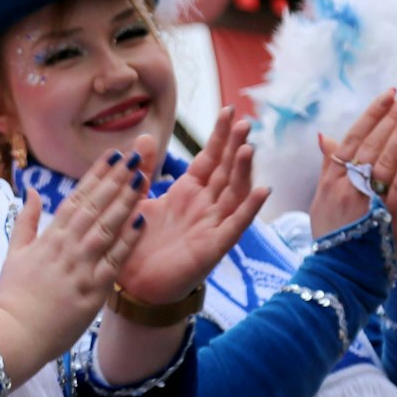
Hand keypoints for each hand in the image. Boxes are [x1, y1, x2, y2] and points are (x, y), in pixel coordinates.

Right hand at [0, 142, 148, 388]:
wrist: (15, 334)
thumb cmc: (13, 297)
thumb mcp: (14, 254)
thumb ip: (25, 221)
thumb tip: (31, 192)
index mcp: (49, 237)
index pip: (77, 198)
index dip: (97, 175)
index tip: (113, 155)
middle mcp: (66, 246)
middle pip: (95, 206)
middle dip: (116, 179)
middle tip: (137, 155)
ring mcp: (80, 266)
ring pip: (107, 226)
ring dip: (126, 200)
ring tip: (143, 177)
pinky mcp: (93, 289)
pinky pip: (115, 259)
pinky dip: (129, 238)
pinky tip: (143, 219)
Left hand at [115, 110, 269, 304]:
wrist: (132, 286)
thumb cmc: (136, 245)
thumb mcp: (135, 200)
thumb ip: (142, 170)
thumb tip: (145, 136)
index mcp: (188, 192)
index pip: (209, 158)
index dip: (219, 136)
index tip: (228, 110)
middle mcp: (205, 206)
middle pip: (226, 171)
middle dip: (235, 146)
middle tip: (244, 122)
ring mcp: (213, 225)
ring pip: (235, 193)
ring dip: (244, 172)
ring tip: (249, 148)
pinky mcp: (214, 247)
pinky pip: (236, 225)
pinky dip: (250, 209)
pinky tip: (263, 191)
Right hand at [312, 89, 396, 244]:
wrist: (337, 276)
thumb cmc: (331, 239)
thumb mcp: (322, 201)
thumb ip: (327, 168)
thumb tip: (323, 137)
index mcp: (331, 180)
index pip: (352, 138)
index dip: (372, 114)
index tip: (389, 95)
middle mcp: (347, 185)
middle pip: (370, 142)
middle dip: (392, 115)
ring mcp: (366, 199)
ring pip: (385, 157)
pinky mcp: (387, 215)